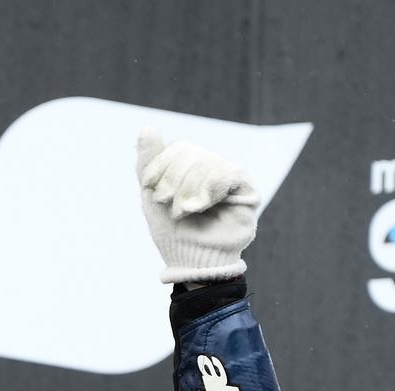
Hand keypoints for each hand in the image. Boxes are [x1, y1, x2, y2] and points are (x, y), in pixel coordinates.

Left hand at [136, 127, 260, 283]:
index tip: (150, 189)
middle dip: (174, 180)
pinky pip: (227, 174)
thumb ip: (149, 161)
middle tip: (170, 206)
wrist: (191, 260)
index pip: (179, 148)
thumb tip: (147, 127)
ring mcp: (231, 178)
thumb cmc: (172, 232)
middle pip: (193, 152)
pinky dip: (209, 190)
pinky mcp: (248, 191)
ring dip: (189, 190)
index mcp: (191, 167)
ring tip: (185, 212)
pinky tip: (202, 206)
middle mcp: (213, 167)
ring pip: (208, 162)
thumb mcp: (152, 195)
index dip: (162, 165)